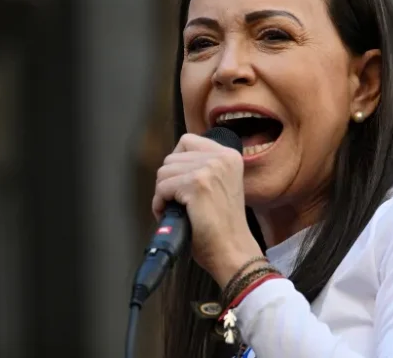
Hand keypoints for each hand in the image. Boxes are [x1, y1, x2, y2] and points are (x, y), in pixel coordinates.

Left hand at [152, 133, 263, 287]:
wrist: (233, 250)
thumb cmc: (222, 226)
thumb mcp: (220, 185)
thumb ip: (202, 168)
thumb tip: (172, 164)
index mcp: (229, 155)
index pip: (186, 141)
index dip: (177, 164)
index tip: (180, 183)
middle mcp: (221, 157)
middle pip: (171, 158)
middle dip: (168, 181)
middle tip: (178, 201)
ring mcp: (209, 169)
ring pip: (163, 172)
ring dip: (163, 193)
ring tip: (175, 209)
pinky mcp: (197, 184)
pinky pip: (162, 188)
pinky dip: (160, 204)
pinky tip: (170, 214)